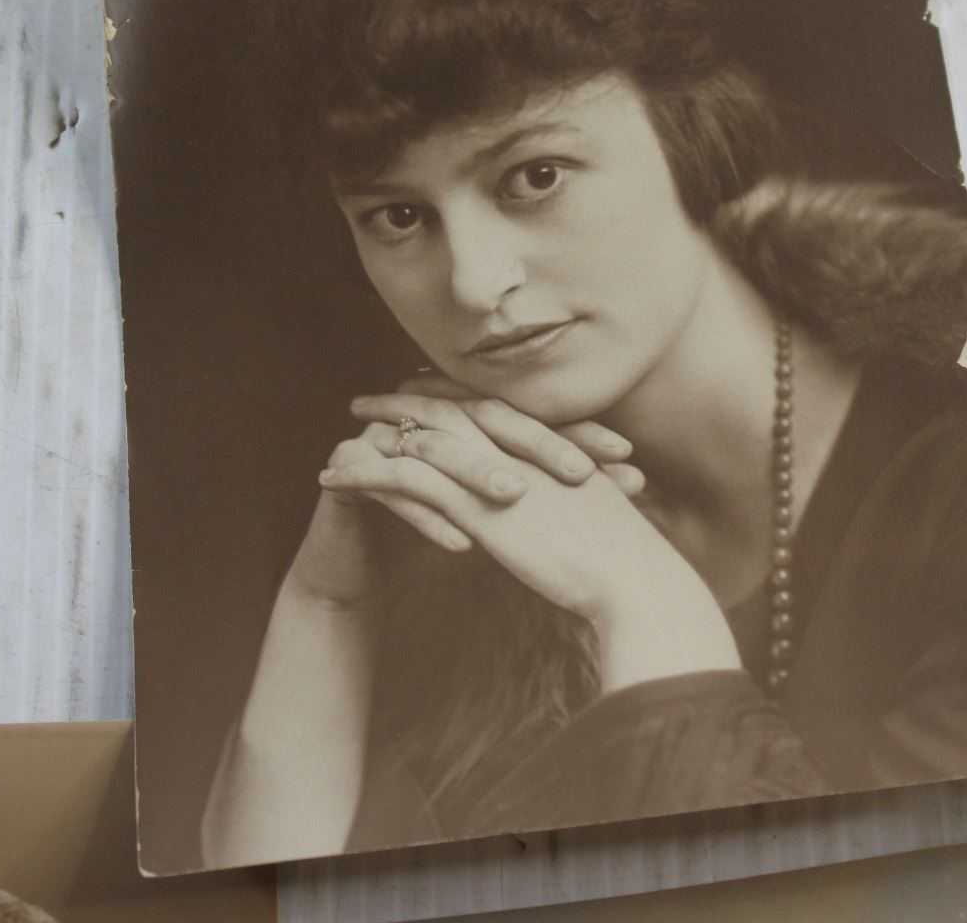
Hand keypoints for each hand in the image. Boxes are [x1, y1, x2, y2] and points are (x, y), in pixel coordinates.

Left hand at [328, 391, 701, 630]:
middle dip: (405, 399)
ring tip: (341, 433)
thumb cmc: (628, 558)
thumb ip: (575, 499)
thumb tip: (571, 504)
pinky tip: (333, 479)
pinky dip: (364, 472)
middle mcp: (515, 447)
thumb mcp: (602, 513)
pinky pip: (403, 478)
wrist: (633, 578)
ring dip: (375, 431)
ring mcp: (493, 473)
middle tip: (369, 398)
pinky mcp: (472, 506)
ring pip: (418, 435)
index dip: (450, 394)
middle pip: (447, 407)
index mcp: (545, 443)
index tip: (423, 389)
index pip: (487, 404)